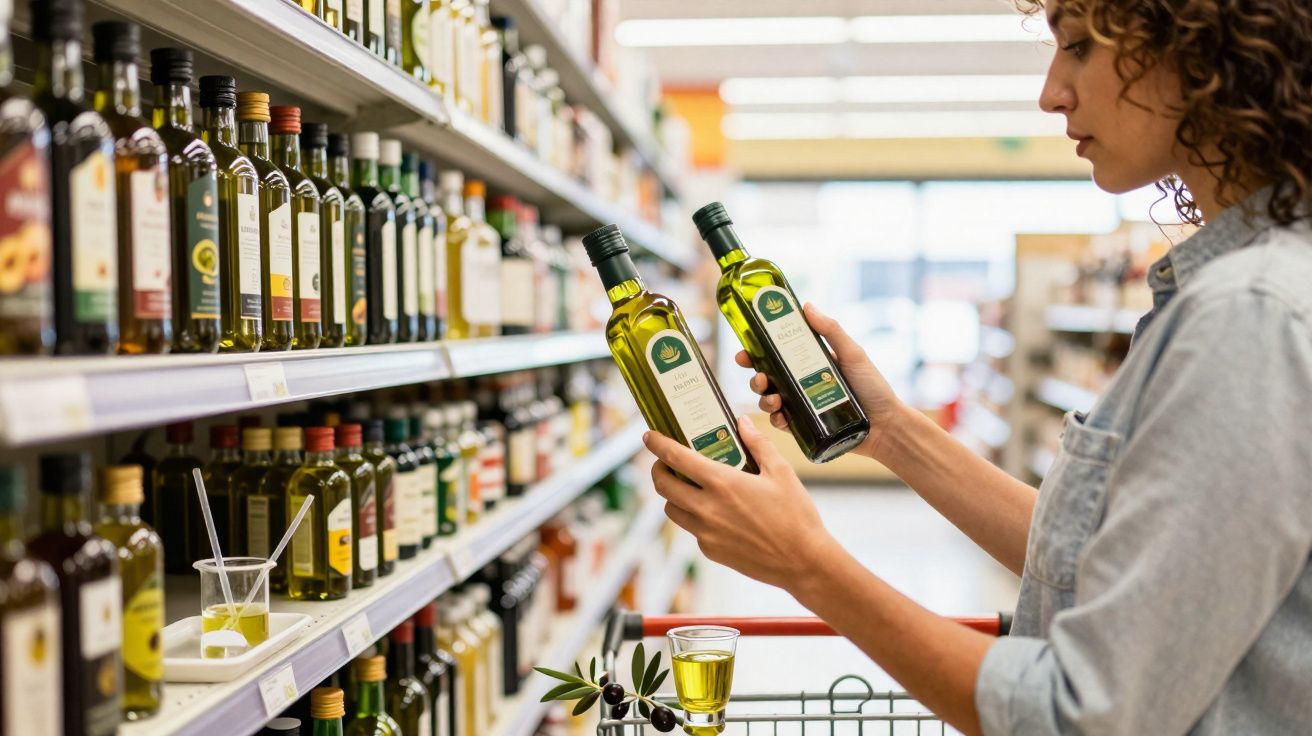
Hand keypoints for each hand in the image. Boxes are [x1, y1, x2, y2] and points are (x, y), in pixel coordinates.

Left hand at [644, 417, 840, 590]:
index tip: (648, 436)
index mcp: (722, 482)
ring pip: (672, 509)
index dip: (657, 444)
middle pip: (662, 485)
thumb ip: (758, 444)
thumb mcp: (781, 472)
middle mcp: (706, 508)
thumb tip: (742, 422)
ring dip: (673, 495)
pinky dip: (694, 517)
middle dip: (658, 469)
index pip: (675, 457)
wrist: (802, 561)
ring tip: (687, 487)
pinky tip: (713, 512)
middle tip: (665, 462)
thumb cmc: (795, 515)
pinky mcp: (710, 551)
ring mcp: (705, 532)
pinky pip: (691, 529)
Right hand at [740, 303, 904, 460]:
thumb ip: (831, 331)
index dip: (757, 351)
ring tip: (774, 399)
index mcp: (810, 362)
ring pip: (770, 399)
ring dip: (764, 398)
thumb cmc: (874, 387)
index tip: (745, 351)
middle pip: (767, 377)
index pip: (777, 353)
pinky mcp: (804, 427)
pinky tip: (780, 417)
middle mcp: (802, 383)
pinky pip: (782, 423)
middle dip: (755, 377)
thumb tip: (807, 305)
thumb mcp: (853, 354)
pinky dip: (776, 420)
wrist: (886, 426)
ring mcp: (802, 406)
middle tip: (758, 377)